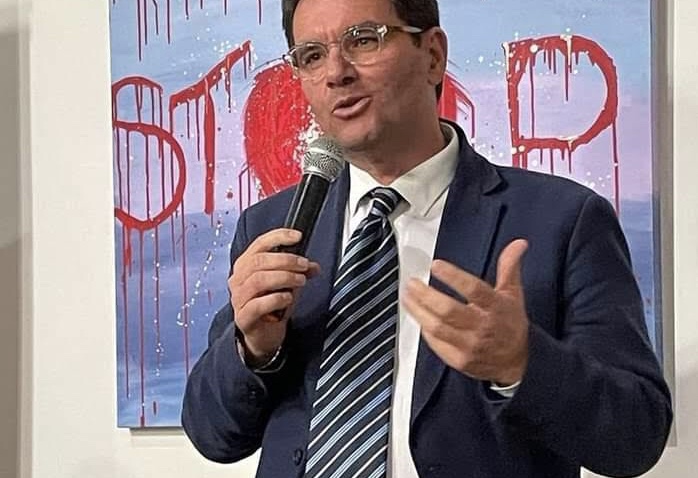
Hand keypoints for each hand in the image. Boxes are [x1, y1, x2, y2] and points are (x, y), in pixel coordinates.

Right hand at [229, 228, 319, 363]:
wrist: (264, 335)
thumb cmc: (272, 304)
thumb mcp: (288, 283)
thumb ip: (299, 272)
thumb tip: (314, 266)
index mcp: (246, 265)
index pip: (259, 244)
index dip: (278, 237)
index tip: (297, 236)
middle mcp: (238, 279)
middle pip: (259, 261)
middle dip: (286, 260)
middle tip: (304, 266)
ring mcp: (238, 298)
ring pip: (258, 280)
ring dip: (284, 277)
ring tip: (300, 281)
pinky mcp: (243, 317)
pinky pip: (257, 304)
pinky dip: (276, 299)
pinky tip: (288, 298)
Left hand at [402, 239, 529, 384]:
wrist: (516, 362)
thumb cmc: (510, 324)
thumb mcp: (513, 294)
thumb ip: (509, 267)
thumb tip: (518, 244)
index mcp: (495, 307)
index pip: (474, 290)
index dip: (454, 277)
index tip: (436, 265)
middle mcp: (482, 327)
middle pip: (449, 310)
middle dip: (426, 295)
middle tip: (412, 283)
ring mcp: (469, 345)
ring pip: (437, 327)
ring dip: (418, 310)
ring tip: (407, 296)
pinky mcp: (458, 359)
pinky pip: (435, 343)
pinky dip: (424, 329)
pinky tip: (418, 316)